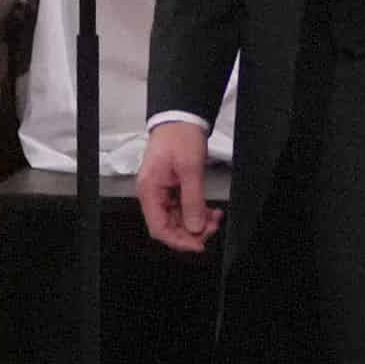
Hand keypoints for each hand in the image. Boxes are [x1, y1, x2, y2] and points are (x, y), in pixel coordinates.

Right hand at [138, 119, 214, 251]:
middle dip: (191, 231)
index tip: (198, 244)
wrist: (181, 118)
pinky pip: (183, 208)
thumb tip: (194, 227)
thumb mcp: (190, 169)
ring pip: (178, 219)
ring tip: (215, 217)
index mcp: (149, 191)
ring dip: (197, 222)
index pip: (159, 228)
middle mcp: (152, 194)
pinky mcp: (172, 188)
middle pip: (169, 226)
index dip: (178, 240)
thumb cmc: (179, 137)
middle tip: (213, 227)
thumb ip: (192, 200)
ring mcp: (162, 192)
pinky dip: (197, 212)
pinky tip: (210, 211)